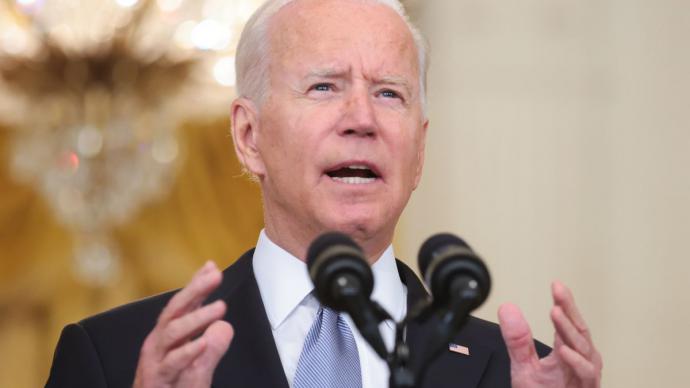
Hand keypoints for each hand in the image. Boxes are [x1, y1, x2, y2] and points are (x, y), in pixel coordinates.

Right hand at [133, 261, 233, 387]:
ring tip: (219, 308)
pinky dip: (187, 352)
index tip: (213, 268)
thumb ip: (210, 342)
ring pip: (172, 332)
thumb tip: (223, 322)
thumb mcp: (198, 364)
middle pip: (175, 310)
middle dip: (194, 290)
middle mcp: (159, 344)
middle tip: (215, 277)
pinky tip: (202, 343)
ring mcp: (155, 361)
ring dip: (197, 318)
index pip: (183, 305)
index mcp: (169, 336)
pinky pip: (171, 363)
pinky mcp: (156, 380)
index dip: (197, 284)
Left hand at [498, 281, 601, 387]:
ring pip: (584, 349)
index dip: (564, 303)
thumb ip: (517, 339)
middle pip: (580, 330)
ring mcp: (586, 377)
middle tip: (559, 290)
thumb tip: (507, 308)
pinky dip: (576, 362)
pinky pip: (586, 375)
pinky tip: (563, 349)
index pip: (567, 323)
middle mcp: (581, 362)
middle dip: (570, 309)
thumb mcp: (524, 366)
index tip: (556, 285)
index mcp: (568, 353)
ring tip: (555, 313)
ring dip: (569, 330)